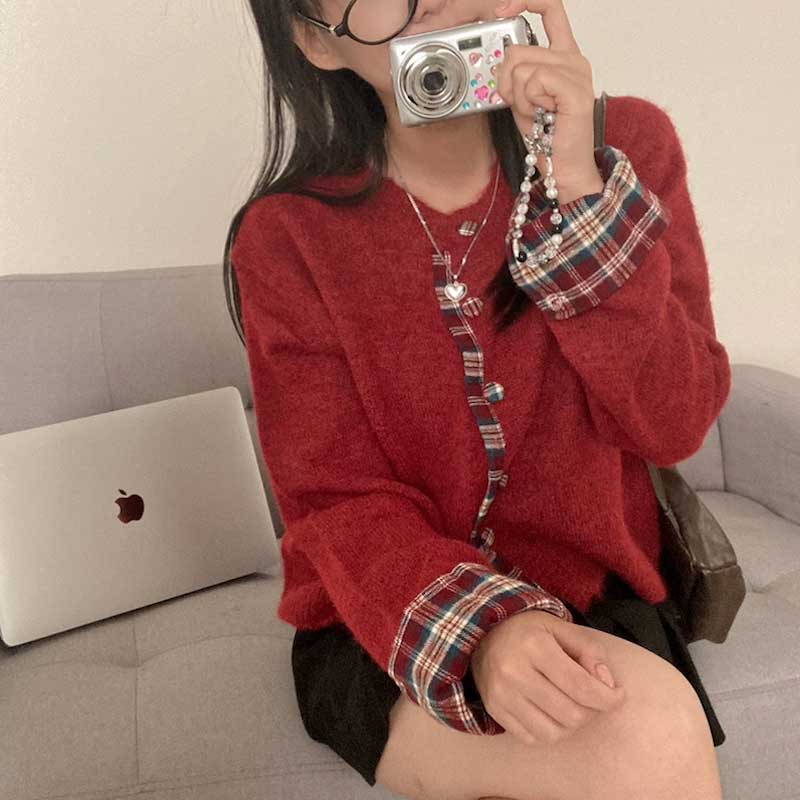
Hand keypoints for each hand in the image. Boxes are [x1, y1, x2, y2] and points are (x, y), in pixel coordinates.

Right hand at [470, 608, 625, 745]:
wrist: (482, 635)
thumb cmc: (528, 631)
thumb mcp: (560, 627)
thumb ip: (588, 651)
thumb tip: (607, 684)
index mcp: (534, 646)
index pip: (581, 687)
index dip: (608, 698)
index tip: (618, 696)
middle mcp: (514, 672)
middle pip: (571, 715)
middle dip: (591, 710)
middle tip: (591, 697)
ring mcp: (501, 695)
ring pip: (554, 732)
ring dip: (570, 723)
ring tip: (569, 704)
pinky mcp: (494, 710)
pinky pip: (533, 737)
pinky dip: (549, 729)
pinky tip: (548, 710)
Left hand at [493, 0, 604, 201]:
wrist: (563, 167)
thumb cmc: (546, 137)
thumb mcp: (522, 98)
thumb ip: (515, 73)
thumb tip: (501, 57)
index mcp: (563, 55)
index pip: (550, 9)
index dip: (524, 2)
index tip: (501, 10)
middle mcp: (573, 58)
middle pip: (517, 49)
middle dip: (508, 83)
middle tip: (526, 106)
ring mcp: (577, 71)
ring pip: (521, 67)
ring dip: (519, 97)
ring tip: (538, 113)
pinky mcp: (575, 88)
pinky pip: (534, 80)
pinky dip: (529, 102)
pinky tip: (544, 115)